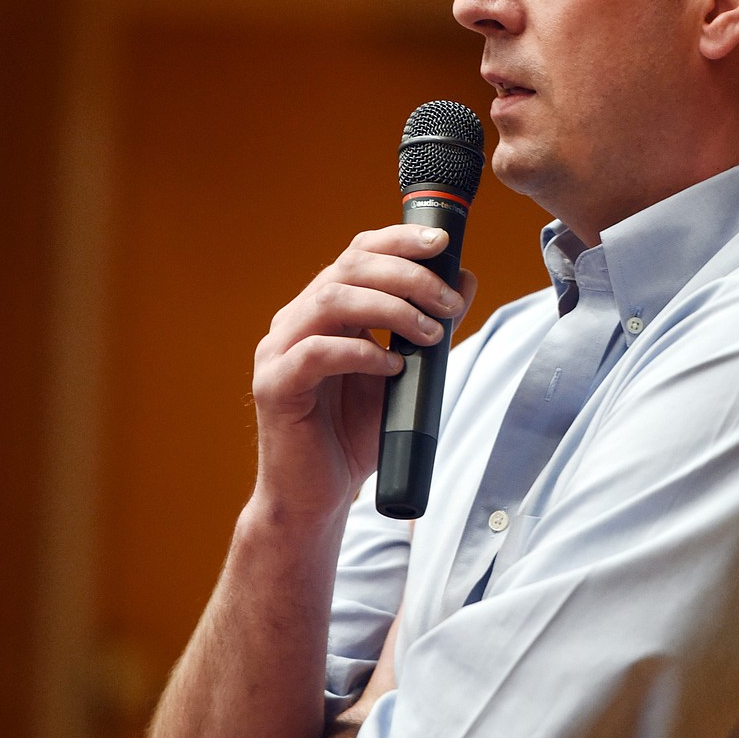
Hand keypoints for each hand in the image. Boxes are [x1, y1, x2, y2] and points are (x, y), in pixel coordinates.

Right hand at [250, 226, 474, 524]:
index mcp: (322, 310)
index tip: (442, 244)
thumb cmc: (355, 435)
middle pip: (349, 269)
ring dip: (391, 310)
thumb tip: (463, 280)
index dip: (399, 240)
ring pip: (332, 301)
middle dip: (407, 276)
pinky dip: (360, 353)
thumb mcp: (404, 373)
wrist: (319, 496)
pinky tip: (392, 367)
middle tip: (449, 303)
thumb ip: (426, 327)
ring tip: (430, 334)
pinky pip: (315, 354)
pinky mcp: (275, 388)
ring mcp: (279, 352)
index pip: (357, 254)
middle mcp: (296, 322)